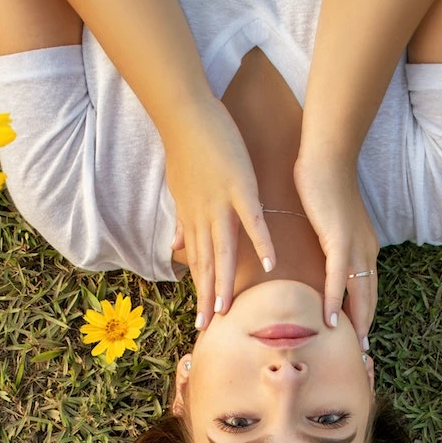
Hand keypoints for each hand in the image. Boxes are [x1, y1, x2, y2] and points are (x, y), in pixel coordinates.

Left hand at [164, 97, 275, 329]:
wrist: (185, 115)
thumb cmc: (185, 149)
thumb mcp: (179, 191)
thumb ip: (181, 223)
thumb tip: (173, 248)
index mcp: (193, 218)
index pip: (197, 262)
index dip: (199, 290)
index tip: (202, 316)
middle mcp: (204, 217)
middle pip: (206, 264)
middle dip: (207, 297)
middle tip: (209, 327)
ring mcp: (221, 203)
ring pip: (223, 250)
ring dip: (226, 281)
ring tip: (230, 310)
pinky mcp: (239, 187)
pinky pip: (251, 220)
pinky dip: (259, 241)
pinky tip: (269, 263)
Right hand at [292, 155, 378, 347]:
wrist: (326, 157)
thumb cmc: (323, 184)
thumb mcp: (329, 221)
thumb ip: (328, 241)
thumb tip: (319, 257)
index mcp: (365, 247)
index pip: (368, 288)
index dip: (365, 313)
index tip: (360, 335)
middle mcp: (366, 250)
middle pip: (370, 297)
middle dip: (366, 325)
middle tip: (361, 352)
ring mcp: (355, 245)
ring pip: (360, 293)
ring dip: (355, 321)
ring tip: (349, 346)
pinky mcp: (339, 239)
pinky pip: (339, 277)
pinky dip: (336, 300)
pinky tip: (330, 320)